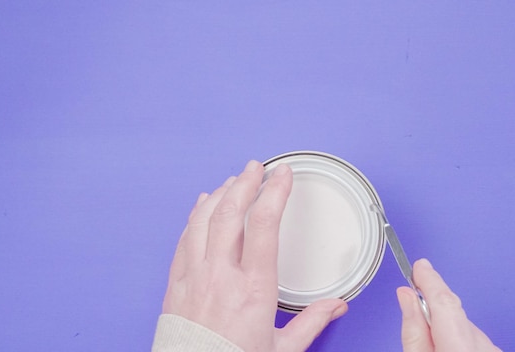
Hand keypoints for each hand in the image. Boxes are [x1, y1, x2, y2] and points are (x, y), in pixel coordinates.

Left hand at [161, 160, 347, 351]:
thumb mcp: (282, 348)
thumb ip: (313, 321)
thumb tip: (337, 306)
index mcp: (254, 288)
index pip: (265, 225)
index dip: (275, 192)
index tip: (283, 175)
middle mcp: (222, 275)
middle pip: (231, 213)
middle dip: (246, 182)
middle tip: (257, 167)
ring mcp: (196, 276)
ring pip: (204, 220)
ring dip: (220, 194)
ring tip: (234, 180)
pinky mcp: (177, 282)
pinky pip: (184, 238)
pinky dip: (195, 216)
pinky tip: (203, 204)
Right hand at [397, 259, 500, 351]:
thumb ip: (412, 328)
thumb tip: (406, 295)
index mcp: (459, 344)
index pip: (443, 300)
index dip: (429, 280)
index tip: (419, 266)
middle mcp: (481, 344)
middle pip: (452, 309)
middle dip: (432, 302)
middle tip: (413, 293)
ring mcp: (491, 347)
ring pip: (462, 322)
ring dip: (445, 323)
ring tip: (431, 340)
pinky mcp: (493, 350)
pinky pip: (473, 335)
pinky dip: (459, 335)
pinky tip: (449, 346)